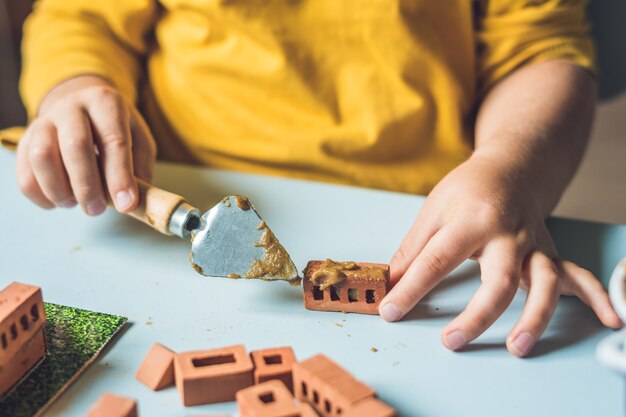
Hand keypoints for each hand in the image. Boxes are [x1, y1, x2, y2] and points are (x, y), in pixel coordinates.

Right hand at [16, 75, 155, 214]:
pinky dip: (40, 195)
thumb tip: (133, 201)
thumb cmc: (115, 130)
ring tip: (74, 203)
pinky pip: (24, 172)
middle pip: (75, 146)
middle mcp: (72, 107)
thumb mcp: (138, 139)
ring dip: (59, 190)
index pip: (114, 140)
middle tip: (97, 210)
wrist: (79, 107)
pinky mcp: (24, 141)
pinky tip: (58, 201)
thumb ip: (140, 168)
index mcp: (106, 102)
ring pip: (42, 157)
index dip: (119, 176)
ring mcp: (43, 122)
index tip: (126, 204)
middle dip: (87, 186)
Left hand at [379, 152, 621, 356]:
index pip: (437, 260)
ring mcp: (534, 245)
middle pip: (498, 280)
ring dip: (535, 318)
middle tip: (451, 341)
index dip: (411, 288)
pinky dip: (597, 298)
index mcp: (471, 219)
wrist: (512, 167)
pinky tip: (611, 319)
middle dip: (477, 315)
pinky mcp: (549, 254)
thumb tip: (391, 284)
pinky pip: (577, 276)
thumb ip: (413, 249)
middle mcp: (508, 234)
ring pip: (543, 284)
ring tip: (519, 347)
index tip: (391, 311)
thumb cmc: (467, 189)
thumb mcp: (433, 209)